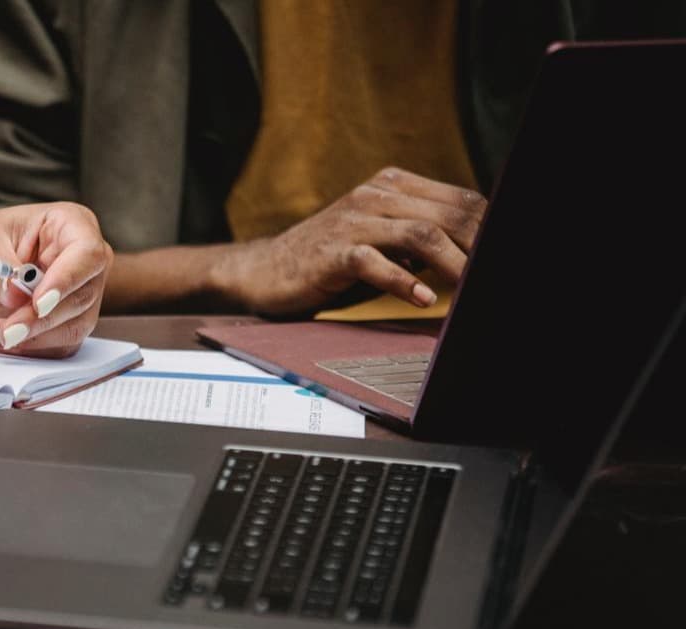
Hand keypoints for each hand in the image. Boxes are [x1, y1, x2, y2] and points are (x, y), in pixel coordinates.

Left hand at [0, 202, 112, 357]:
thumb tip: (18, 294)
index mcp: (70, 224)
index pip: (87, 253)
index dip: (66, 280)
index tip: (38, 304)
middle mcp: (83, 260)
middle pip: (82, 296)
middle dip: (42, 319)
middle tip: (6, 330)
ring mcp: (79, 293)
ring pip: (74, 326)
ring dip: (31, 337)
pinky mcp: (67, 322)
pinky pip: (60, 346)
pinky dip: (28, 347)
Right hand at [211, 167, 487, 315]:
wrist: (266, 269)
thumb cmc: (329, 257)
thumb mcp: (379, 236)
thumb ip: (419, 235)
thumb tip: (473, 254)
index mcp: (391, 186)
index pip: (459, 199)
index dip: (490, 226)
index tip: (506, 255)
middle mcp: (374, 196)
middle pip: (447, 215)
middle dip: (480, 246)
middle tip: (496, 275)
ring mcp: (352, 221)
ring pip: (420, 234)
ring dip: (453, 264)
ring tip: (470, 289)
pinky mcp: (332, 252)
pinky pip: (375, 262)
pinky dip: (404, 282)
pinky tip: (422, 299)